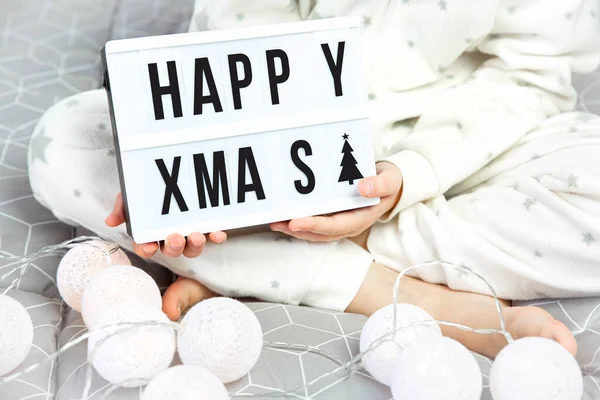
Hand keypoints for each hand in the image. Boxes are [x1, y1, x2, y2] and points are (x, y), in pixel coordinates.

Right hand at [105, 193, 226, 258]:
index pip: (145, 246)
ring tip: (197, 236)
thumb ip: (123, 207)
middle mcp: (170, 238)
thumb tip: (110, 221)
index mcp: (150, 234)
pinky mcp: (206, 228)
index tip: (150, 246)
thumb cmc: (149, 190)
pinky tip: (218, 235)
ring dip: (195, 245)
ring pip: (192, 247)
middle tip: (176, 238)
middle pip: (172, 249)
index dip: (147, 249)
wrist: (171, 173)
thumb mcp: (133, 195)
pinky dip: (216, 237)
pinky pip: (212, 237)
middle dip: (174, 246)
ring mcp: (189, 234)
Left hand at [270, 161, 402, 241]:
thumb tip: (363, 188)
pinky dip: (298, 222)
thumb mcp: (390, 180)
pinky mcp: (333, 216)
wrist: (392, 185)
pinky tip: (283, 216)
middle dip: (297, 230)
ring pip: (314, 232)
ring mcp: (340, 222)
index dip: (314, 226)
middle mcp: (348, 225)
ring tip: (274, 222)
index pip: (335, 226)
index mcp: (361, 218)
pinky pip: (314, 224)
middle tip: (276, 223)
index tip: (295, 222)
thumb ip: (380, 184)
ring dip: (294, 229)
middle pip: (320, 233)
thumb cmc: (389, 182)